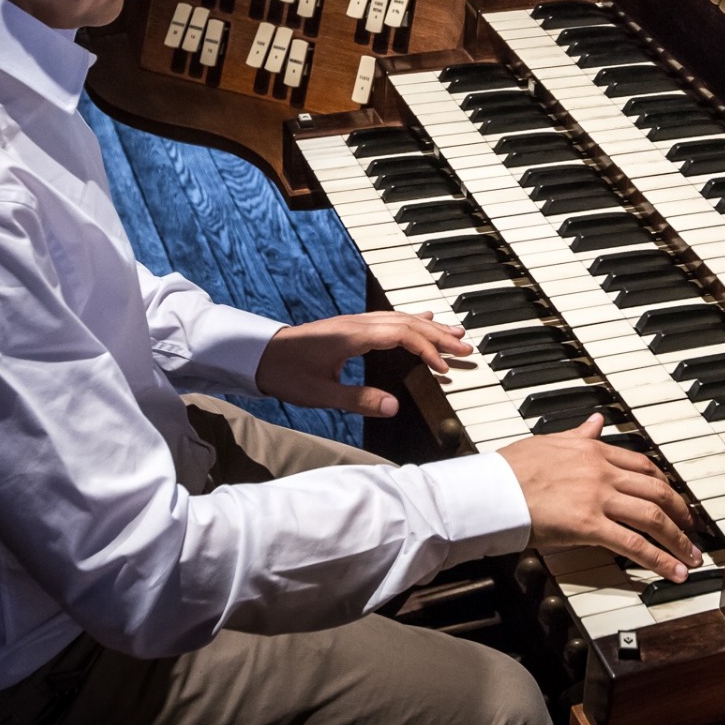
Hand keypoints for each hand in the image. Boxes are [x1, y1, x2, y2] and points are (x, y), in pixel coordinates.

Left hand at [256, 311, 469, 416]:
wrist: (259, 354)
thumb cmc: (286, 372)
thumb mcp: (321, 393)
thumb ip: (359, 399)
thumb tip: (394, 407)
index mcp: (353, 335)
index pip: (402, 334)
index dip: (427, 349)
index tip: (444, 368)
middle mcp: (358, 323)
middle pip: (408, 322)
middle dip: (439, 335)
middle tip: (466, 348)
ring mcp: (355, 322)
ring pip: (400, 318)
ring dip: (429, 326)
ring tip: (455, 333)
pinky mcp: (351, 326)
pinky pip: (389, 319)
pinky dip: (411, 321)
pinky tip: (422, 320)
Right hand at [499, 414, 701, 581]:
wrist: (492, 488)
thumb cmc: (511, 468)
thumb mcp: (550, 442)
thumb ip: (579, 435)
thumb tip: (596, 421)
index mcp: (593, 450)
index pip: (642, 465)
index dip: (665, 484)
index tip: (674, 498)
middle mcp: (602, 471)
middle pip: (657, 490)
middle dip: (681, 512)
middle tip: (692, 529)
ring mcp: (598, 497)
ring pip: (653, 516)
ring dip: (678, 540)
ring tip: (691, 556)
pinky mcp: (590, 525)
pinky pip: (634, 544)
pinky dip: (659, 559)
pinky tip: (673, 571)